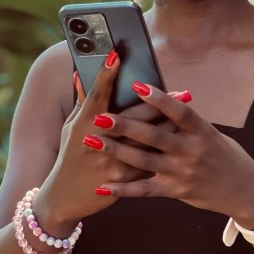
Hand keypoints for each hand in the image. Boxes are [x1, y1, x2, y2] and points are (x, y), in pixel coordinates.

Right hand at [32, 58, 177, 230]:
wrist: (64, 197)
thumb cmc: (70, 157)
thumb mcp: (70, 129)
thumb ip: (81, 103)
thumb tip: (81, 74)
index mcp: (83, 124)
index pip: (96, 94)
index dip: (106, 74)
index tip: (116, 55)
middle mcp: (97, 140)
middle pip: (132, 116)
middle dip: (157, 101)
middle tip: (181, 90)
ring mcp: (111, 161)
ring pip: (146, 140)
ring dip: (170, 124)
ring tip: (188, 111)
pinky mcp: (122, 179)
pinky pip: (149, 163)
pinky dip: (165, 151)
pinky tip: (184, 140)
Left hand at [84, 83, 253, 224]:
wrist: (243, 190)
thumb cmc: (224, 156)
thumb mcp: (211, 133)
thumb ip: (187, 121)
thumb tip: (165, 97)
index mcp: (202, 132)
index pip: (179, 111)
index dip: (159, 99)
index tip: (137, 85)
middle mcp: (191, 151)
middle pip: (154, 136)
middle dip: (125, 125)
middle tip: (100, 116)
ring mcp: (182, 172)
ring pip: (143, 161)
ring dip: (115, 151)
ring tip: (91, 140)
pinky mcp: (175, 191)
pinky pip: (145, 190)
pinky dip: (124, 189)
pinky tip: (104, 185)